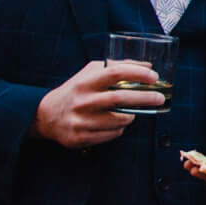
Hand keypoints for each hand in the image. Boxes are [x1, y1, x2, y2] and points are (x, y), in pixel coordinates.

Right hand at [35, 59, 159, 148]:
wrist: (46, 115)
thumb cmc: (76, 91)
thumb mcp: (90, 74)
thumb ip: (115, 68)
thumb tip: (148, 67)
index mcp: (85, 83)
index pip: (114, 73)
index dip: (137, 73)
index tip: (154, 76)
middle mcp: (82, 101)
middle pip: (120, 98)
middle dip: (145, 98)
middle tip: (160, 98)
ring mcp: (80, 121)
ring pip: (119, 120)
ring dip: (131, 116)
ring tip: (133, 112)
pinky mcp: (80, 137)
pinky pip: (112, 134)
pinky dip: (120, 129)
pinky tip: (116, 124)